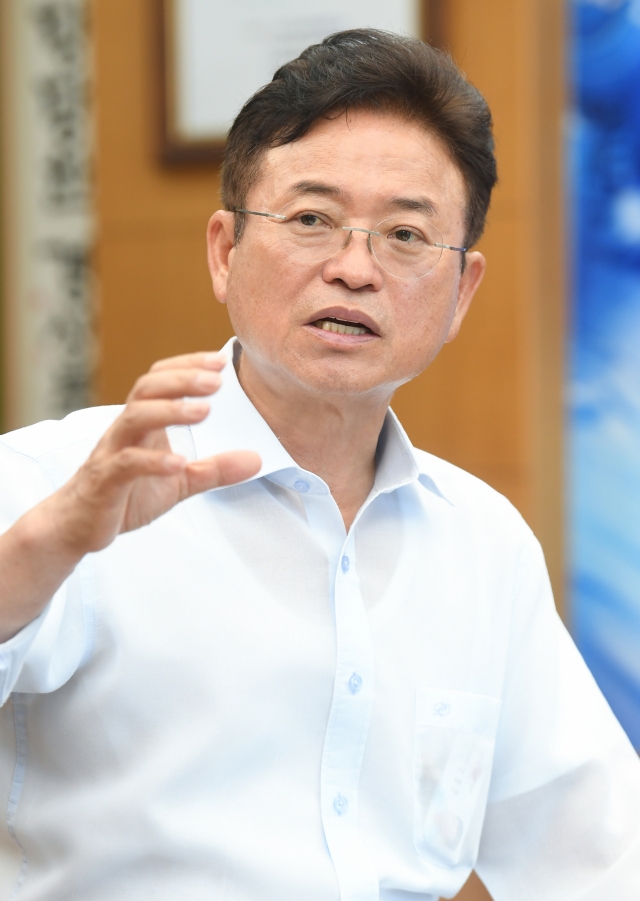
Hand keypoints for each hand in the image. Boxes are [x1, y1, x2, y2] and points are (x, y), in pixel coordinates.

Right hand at [52, 351, 260, 555]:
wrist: (78, 525)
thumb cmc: (126, 494)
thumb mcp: (179, 482)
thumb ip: (214, 469)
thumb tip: (256, 459)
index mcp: (143, 424)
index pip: (160, 381)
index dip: (187, 366)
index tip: (221, 361)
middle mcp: (125, 430)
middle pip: (147, 390)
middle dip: (182, 380)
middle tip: (216, 380)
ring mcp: (112, 453)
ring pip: (134, 417)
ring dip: (169, 410)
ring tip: (202, 411)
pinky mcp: (105, 481)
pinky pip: (126, 464)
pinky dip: (153, 461)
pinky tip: (177, 462)